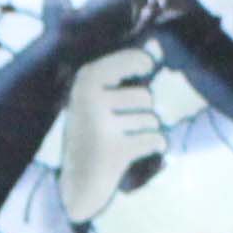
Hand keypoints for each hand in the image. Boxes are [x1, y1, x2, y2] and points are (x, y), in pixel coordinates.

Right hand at [58, 47, 166, 222]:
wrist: (75, 186)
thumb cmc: (92, 135)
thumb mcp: (100, 98)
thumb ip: (127, 72)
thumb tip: (157, 46)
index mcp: (85, 79)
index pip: (134, 59)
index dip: (144, 66)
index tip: (145, 71)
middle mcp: (90, 98)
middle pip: (146, 97)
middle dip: (143, 114)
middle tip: (119, 128)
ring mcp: (101, 125)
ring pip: (152, 120)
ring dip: (145, 133)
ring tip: (122, 142)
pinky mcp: (115, 150)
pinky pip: (156, 140)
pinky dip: (155, 148)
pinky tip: (136, 153)